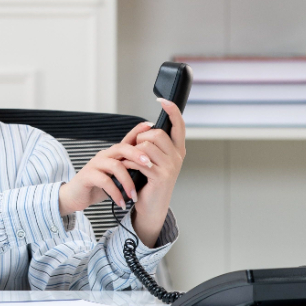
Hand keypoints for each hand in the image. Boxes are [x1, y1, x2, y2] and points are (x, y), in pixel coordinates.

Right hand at [57, 120, 152, 214]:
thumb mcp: (117, 177)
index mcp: (112, 154)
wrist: (76, 197)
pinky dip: (116, 193)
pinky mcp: (87, 175)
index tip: (150, 125)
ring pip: (115, 166)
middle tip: (149, 165)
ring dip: (128, 182)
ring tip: (133, 196)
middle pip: (122, 148)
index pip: (126, 140)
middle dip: (137, 155)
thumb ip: (129, 170)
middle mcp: (104, 155)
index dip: (137, 131)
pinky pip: (105, 181)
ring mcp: (95, 164)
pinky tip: (121, 203)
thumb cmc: (98, 187)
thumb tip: (151, 169)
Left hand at [124, 99, 186, 246]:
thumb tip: (147, 125)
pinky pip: (140, 160)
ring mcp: (171, 167)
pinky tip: (127, 168)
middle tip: (134, 150)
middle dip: (140, 138)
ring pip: (147, 145)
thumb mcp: (152, 159)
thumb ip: (152, 143)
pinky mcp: (161, 176)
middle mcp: (177, 157)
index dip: (172, 111)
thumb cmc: (149, 180)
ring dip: (133, 151)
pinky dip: (129, 162)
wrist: (150, 206)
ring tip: (130, 162)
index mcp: (177, 149)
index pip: (179, 125)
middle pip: (156, 133)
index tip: (163, 99)